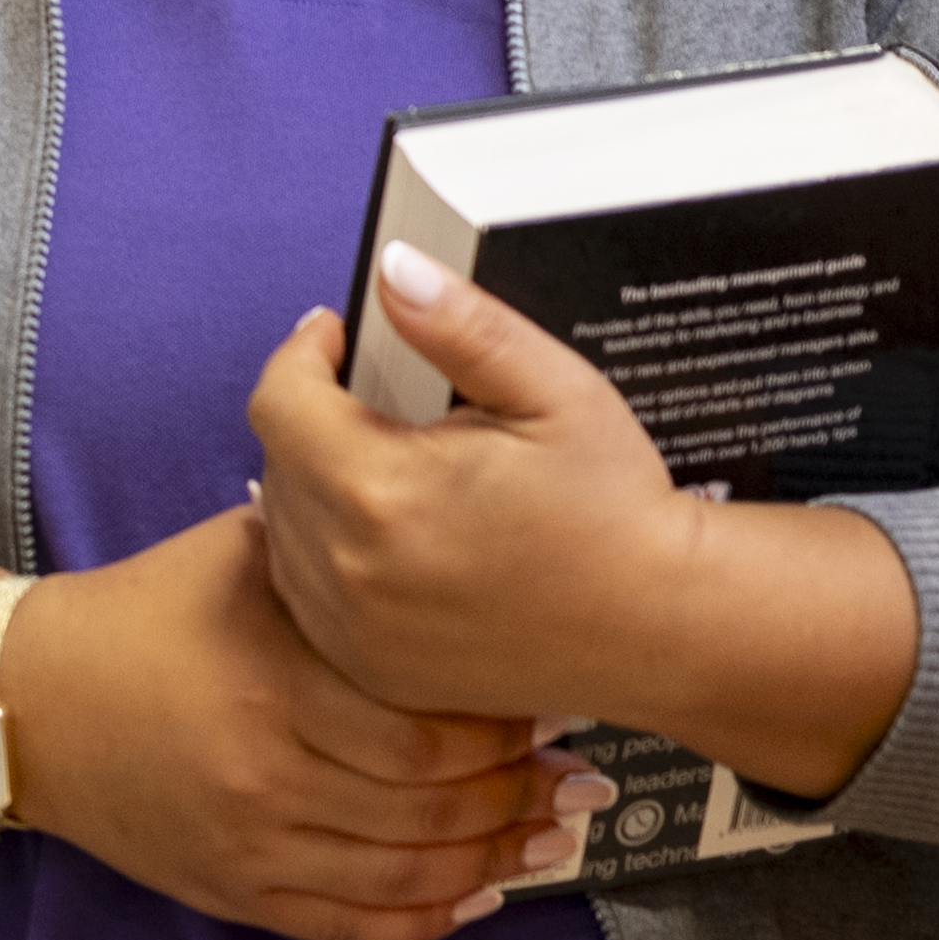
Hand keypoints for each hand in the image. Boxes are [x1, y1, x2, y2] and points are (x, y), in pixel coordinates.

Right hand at [0, 517, 579, 939]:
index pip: (428, 733)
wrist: (29, 702)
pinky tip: (480, 894)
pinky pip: (357, 928)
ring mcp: (253, 845)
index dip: (504, 730)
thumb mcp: (240, 555)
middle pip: (433, 810)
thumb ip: (339, 551)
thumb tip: (443, 521)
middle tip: (574, 774)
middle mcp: (269, 776)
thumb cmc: (147, 612)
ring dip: (495, 860)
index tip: (548, 707)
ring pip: (410, 879)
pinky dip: (431, 919)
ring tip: (550, 832)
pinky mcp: (237, 894)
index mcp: (277, 684)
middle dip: (518, 796)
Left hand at [247, 257, 938, 807]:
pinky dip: (329, 556)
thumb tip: (393, 268)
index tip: (338, 337)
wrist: (661, 625)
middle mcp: (346, 569)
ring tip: (387, 466)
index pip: (279, 400)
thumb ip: (462, 326)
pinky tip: (389, 536)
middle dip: (315, 417)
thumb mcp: (553, 390)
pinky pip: (309, 597)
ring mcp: (352, 631)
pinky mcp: (370, 671)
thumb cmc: (614, 507)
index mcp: (377, 488)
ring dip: (314, 487)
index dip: (303, 354)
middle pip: (277, 464)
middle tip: (378, 401)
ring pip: (284, 532)